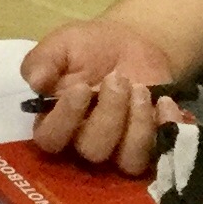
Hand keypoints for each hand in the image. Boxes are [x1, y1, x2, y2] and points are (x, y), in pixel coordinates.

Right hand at [20, 21, 184, 173]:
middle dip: (109, 114)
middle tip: (118, 79)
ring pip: (127, 159)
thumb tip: (36, 82)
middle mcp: (84, 142)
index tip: (81, 87)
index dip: (66, 118)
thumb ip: (43, 60)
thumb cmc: (88, 47)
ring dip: (138, 125)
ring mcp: (119, 149)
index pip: (51, 138)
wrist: (131, 43)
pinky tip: (165, 102)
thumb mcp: (62, 44)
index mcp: (55, 121)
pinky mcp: (151, 147)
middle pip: (93, 150)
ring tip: (141, 89)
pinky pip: (160, 153)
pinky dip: (167, 127)